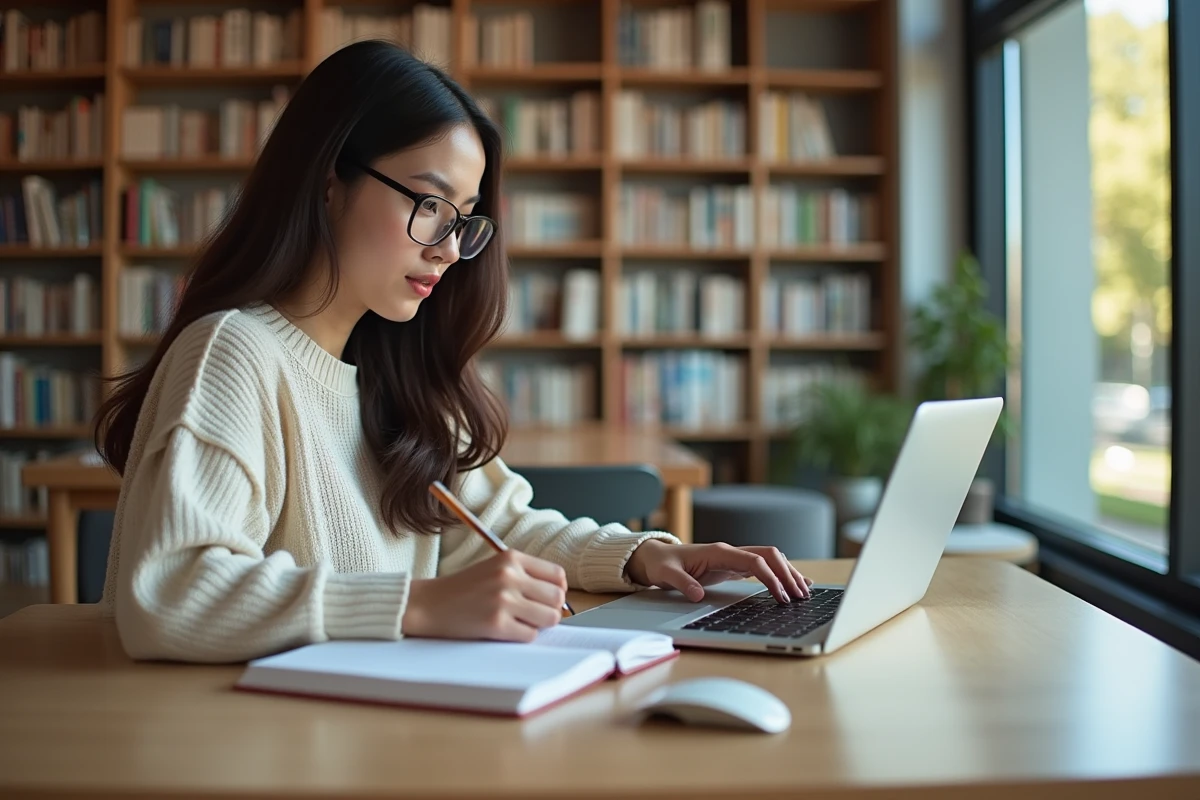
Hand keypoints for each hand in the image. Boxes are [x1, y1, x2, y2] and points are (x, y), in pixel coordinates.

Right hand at [402, 550, 567, 642]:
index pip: (558, 575)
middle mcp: (509, 576)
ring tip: (520, 621)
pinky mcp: (496, 624)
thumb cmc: (464, 589)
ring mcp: (503, 600)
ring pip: (549, 618)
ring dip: (538, 624)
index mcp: (511, 558)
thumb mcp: (495, 568)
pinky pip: (530, 636)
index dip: (557, 590)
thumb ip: (525, 576)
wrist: (429, 604)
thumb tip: (560, 597)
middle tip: (533, 614)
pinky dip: (522, 636)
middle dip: (550, 610)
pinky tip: (505, 630)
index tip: (547, 598)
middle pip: (557, 598)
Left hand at [625, 540, 812, 603]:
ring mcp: (733, 558)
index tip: (781, 596)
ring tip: (805, 591)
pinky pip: (763, 567)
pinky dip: (780, 574)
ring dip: (788, 573)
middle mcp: (730, 552)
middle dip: (788, 573)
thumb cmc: (661, 564)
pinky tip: (793, 584)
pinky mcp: (733, 566)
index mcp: (718, 552)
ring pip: (770, 559)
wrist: (656, 557)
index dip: (770, 577)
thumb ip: (681, 583)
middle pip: (769, 555)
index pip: (753, 561)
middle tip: (801, 596)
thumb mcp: (666, 574)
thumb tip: (696, 594)